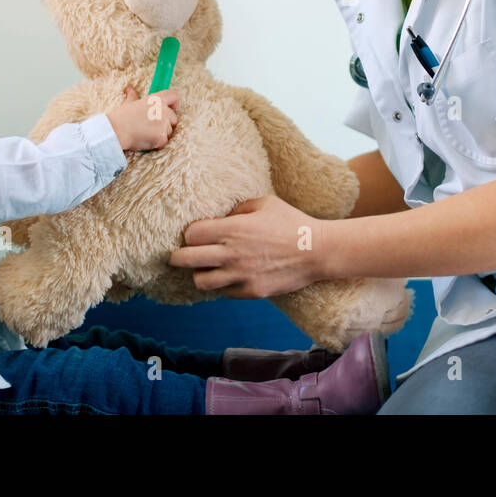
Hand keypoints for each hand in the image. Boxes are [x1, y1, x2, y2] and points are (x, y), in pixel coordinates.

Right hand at [106, 85, 178, 151]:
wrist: (116, 131)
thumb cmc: (121, 117)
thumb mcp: (128, 103)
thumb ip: (133, 96)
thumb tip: (129, 89)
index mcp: (156, 99)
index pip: (174, 96)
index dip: (174, 103)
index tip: (172, 109)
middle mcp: (163, 110)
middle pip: (173, 118)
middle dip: (165, 123)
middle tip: (151, 126)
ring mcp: (163, 124)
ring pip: (169, 131)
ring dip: (161, 134)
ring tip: (145, 133)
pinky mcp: (161, 138)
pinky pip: (164, 142)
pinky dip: (156, 143)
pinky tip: (145, 140)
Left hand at [168, 195, 324, 298]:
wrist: (317, 251)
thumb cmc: (291, 222)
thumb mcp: (264, 203)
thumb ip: (238, 208)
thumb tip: (219, 216)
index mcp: (232, 229)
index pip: (191, 235)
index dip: (190, 234)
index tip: (194, 234)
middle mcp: (232, 254)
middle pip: (186, 259)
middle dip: (178, 257)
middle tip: (178, 256)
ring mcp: (240, 276)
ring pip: (200, 282)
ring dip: (199, 274)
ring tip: (205, 268)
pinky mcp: (251, 292)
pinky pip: (224, 293)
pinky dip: (222, 285)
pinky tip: (229, 276)